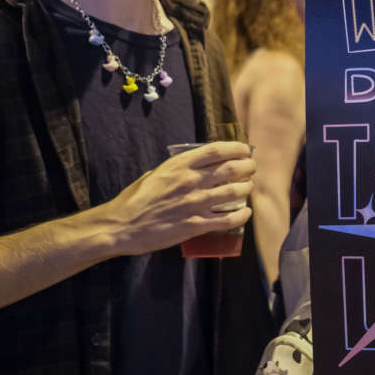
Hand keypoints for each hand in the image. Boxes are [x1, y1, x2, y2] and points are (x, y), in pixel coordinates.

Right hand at [101, 141, 255, 255]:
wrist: (122, 225)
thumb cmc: (135, 198)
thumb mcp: (156, 173)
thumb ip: (177, 169)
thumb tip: (197, 166)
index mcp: (180, 165)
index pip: (217, 150)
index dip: (237, 148)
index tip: (245, 150)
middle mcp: (191, 181)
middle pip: (231, 169)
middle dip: (247, 167)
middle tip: (251, 169)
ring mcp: (195, 204)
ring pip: (234, 192)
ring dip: (247, 188)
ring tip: (249, 187)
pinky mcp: (195, 225)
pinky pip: (227, 219)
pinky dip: (241, 215)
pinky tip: (246, 212)